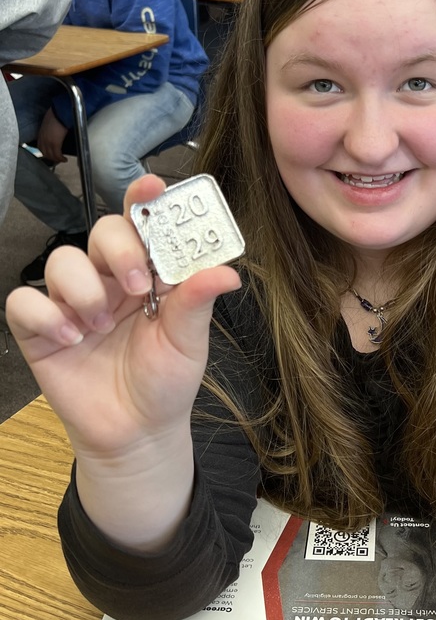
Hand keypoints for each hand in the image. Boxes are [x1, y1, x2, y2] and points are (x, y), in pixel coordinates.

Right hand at [5, 174, 240, 462]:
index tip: (152, 186)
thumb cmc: (164, 383)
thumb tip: (227, 271)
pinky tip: (71, 340)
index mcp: (149, 275)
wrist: (136, 433)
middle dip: (118, 250)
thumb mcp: (188, 343)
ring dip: (83, 290)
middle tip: (137, 286)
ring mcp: (73, 302)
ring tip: (100, 326)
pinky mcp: (41, 329)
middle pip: (101, 232)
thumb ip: (197, 302)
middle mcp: (110, 280)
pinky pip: (25, 302)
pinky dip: (46, 316)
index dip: (144, 200)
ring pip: (61, 261)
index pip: (143, 225)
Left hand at [37, 106, 68, 163]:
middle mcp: (43, 139)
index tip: (51, 155)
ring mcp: (48, 142)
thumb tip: (53, 133)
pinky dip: (61, 158)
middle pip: (44, 153)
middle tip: (57, 159)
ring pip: (51, 155)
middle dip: (51, 158)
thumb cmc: (56, 115)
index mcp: (41, 134)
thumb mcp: (48, 123)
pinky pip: (57, 155)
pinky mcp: (55, 144)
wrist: (59, 114)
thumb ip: (49, 130)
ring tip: (62, 160)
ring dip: (56, 159)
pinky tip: (64, 159)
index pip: (40, 147)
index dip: (45, 153)